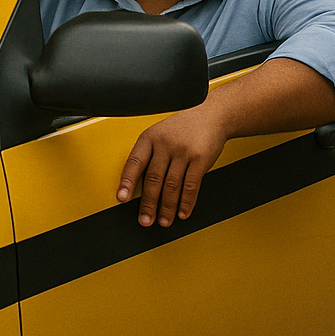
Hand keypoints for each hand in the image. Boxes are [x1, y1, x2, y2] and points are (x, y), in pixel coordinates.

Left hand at [117, 105, 226, 227]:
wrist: (212, 114)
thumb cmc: (183, 128)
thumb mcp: (160, 134)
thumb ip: (150, 155)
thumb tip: (138, 186)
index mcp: (149, 137)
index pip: (134, 162)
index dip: (127, 182)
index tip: (122, 199)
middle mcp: (165, 143)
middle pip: (153, 179)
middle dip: (148, 204)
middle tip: (145, 220)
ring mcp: (183, 151)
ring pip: (171, 185)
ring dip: (167, 207)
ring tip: (164, 221)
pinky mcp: (200, 158)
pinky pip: (191, 185)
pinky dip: (186, 202)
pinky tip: (182, 212)